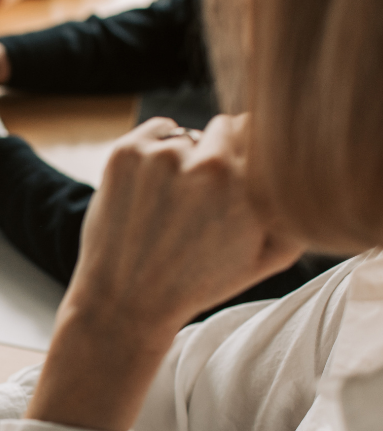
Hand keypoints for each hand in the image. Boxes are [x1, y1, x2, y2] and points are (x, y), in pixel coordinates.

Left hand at [27, 115, 304, 430]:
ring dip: (185, 156)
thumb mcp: (266, 259)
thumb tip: (305, 174)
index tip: (235, 179)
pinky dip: (156, 149)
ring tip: (172, 202)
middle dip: (219, 154)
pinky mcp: (126, 153)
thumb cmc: (196, 283)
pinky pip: (157, 130)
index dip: (250, 157)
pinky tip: (151, 189)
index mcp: (251, 189)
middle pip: (226, 128)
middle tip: (202, 195)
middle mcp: (209, 165)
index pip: (262, 137)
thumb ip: (295, 211)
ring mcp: (163, 156)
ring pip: (188, 134)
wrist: (125, 301)